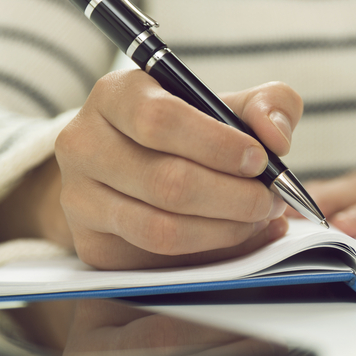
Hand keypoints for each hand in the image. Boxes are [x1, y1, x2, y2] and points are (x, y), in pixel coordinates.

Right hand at [0, 72, 302, 269]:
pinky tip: (238, 238)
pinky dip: (209, 254)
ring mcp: (79, 199)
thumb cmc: (188, 134)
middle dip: (233, 196)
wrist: (130, 170)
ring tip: (260, 219)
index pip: (159, 119)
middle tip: (271, 199)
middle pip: (165, 181)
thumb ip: (266, 106)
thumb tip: (276, 136)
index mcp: (116, 95)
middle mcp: (85, 144)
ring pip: (161, 228)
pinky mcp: (91, 245)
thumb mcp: (226, 106)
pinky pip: (157, 260)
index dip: (217, 144)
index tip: (260, 159)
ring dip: (225, 230)